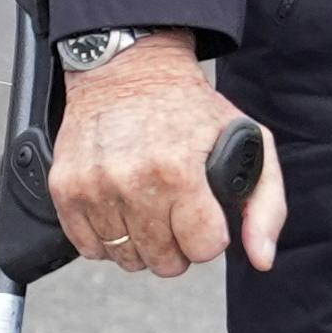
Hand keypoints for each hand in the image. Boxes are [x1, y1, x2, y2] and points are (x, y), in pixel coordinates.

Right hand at [50, 33, 283, 277]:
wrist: (126, 71)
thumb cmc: (189, 108)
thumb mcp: (248, 141)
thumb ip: (266, 205)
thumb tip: (261, 259)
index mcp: (179, 172)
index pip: (202, 248)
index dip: (210, 235)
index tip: (204, 214)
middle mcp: (132, 182)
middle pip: (164, 261)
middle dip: (178, 244)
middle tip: (177, 212)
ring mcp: (94, 187)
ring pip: (126, 259)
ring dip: (142, 243)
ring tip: (148, 208)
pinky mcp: (65, 189)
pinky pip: (88, 248)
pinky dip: (107, 240)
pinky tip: (121, 211)